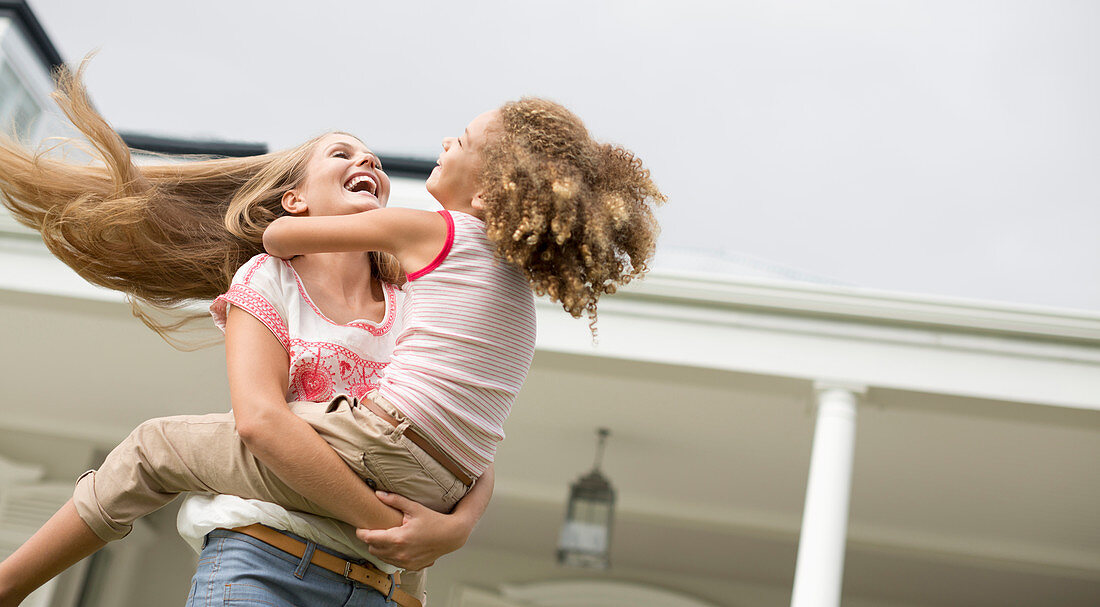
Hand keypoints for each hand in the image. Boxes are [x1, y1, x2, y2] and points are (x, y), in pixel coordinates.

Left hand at [355, 491, 473, 570]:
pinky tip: (397, 546)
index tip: (360, 527)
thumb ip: (394, 500)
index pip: (369, 538)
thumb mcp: (414, 507)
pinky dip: (391, 555)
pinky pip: (393, 562)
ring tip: (385, 537)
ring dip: (380, 549)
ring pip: (382, 558)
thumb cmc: (434, 520)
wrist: (451, 535)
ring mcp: (405, 562)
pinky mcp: (411, 567)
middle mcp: (399, 553)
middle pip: (372, 549)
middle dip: (370, 540)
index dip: (361, 532)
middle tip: (374, 530)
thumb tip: (377, 493)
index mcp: (397, 538)